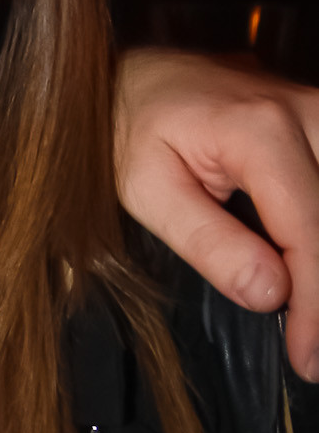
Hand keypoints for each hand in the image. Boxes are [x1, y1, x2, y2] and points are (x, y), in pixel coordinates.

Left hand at [114, 49, 318, 379]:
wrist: (134, 73)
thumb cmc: (131, 128)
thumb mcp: (146, 191)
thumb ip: (208, 243)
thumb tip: (270, 294)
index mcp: (261, 131)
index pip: (311, 235)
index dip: (317, 308)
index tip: (309, 358)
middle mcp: (308, 113)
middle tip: (315, 353)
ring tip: (312, 324)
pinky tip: (308, 280)